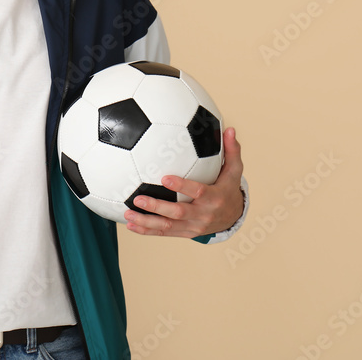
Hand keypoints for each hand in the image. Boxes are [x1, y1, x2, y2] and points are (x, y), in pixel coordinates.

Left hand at [124, 127, 244, 237]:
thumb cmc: (228, 188)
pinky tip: (130, 224)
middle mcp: (203, 215)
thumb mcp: (234, 171)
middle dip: (157, 207)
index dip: (182, 186)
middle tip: (138, 199)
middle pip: (178, 213)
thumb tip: (229, 129)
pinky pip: (164, 233)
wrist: (233, 217)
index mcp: (214, 198)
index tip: (164, 178)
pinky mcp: (185, 233)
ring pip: (168, 226)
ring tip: (128, 214)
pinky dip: (147, 230)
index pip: (198, 192)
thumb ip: (232, 151)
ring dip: (147, 222)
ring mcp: (193, 227)